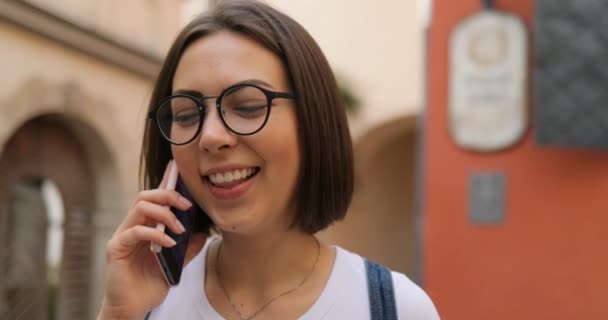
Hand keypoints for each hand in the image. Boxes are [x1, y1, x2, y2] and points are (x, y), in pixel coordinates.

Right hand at [97, 161, 204, 318]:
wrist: (134, 307)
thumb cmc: (151, 283)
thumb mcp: (177, 262)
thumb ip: (188, 246)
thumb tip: (205, 231)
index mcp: (145, 225)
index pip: (155, 198)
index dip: (166, 182)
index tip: (180, 173)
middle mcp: (132, 225)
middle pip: (145, 195)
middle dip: (169, 195)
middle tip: (187, 206)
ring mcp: (122, 235)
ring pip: (140, 207)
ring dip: (164, 214)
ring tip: (179, 229)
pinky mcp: (116, 247)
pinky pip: (136, 231)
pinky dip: (156, 234)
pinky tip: (169, 243)